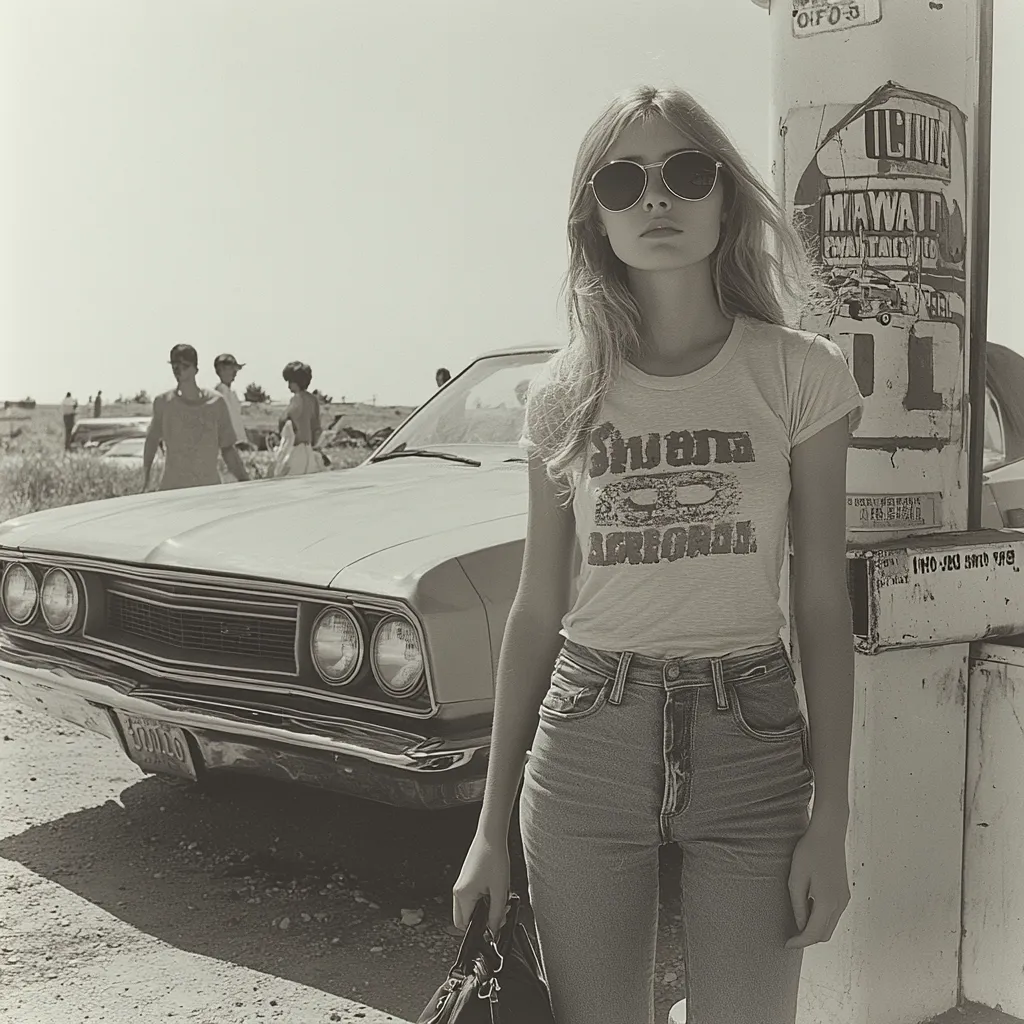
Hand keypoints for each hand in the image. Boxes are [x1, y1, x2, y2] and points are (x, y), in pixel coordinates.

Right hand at [452, 832, 509, 936]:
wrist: (491, 836)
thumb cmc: (494, 858)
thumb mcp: (500, 891)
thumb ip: (496, 914)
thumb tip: (494, 930)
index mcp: (463, 896)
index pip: (465, 925)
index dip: (480, 929)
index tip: (493, 926)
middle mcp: (458, 891)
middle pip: (463, 919)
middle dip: (480, 920)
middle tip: (497, 913)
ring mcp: (461, 884)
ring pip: (469, 907)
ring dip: (483, 908)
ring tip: (498, 897)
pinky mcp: (466, 878)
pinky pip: (471, 896)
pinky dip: (482, 898)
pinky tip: (495, 889)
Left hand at [785, 816, 850, 948]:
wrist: (828, 833)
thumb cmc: (809, 851)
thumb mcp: (796, 878)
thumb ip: (798, 905)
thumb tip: (800, 926)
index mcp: (827, 902)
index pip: (813, 933)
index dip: (799, 942)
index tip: (786, 945)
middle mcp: (840, 904)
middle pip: (824, 934)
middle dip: (808, 938)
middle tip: (790, 937)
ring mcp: (845, 899)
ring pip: (830, 926)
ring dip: (815, 929)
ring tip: (797, 923)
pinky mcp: (844, 893)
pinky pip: (833, 915)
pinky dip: (821, 919)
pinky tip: (807, 910)